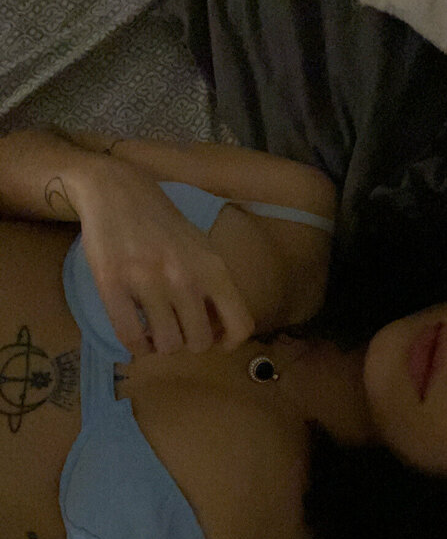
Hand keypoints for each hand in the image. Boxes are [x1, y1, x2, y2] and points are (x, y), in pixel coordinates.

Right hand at [65, 155, 254, 356]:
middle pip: (199, 342)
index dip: (228, 342)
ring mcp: (148, 281)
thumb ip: (213, 286)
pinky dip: (136, 348)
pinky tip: (137, 338)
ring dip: (161, 346)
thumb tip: (219, 331)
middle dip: (188, 343)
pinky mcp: (112, 284)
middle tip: (176, 330)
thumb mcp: (201, 249)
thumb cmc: (162, 225)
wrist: (117, 191)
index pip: (240, 325)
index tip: (214, 338)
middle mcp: (185, 277)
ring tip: (155, 332)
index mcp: (213, 268)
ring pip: (167, 345)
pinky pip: (131, 337)